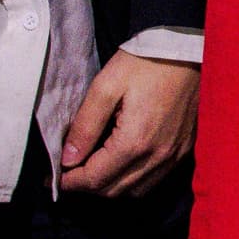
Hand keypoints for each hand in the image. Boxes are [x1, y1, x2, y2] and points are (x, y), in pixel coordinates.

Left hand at [57, 52, 199, 196]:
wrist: (186, 47)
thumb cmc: (145, 62)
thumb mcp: (105, 87)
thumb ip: (85, 126)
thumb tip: (68, 159)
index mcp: (135, 141)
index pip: (94, 179)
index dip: (68, 183)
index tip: (52, 180)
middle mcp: (157, 155)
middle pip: (113, 190)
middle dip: (86, 186)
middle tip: (68, 174)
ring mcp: (174, 154)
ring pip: (135, 191)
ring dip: (110, 186)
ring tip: (93, 169)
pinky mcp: (184, 148)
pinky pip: (154, 179)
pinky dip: (133, 180)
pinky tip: (121, 163)